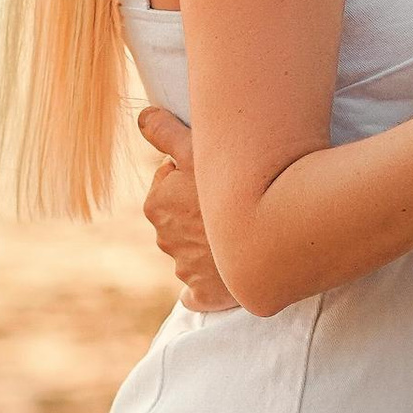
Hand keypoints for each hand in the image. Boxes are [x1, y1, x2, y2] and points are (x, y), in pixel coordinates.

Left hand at [137, 106, 238, 313]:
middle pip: (181, 216)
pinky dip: (208, 283)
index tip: (219, 176)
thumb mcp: (199, 150)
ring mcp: (183, 269)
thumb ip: (166, 132)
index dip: (196, 175)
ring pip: (193, 250)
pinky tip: (226, 273)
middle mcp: (164, 238)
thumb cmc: (233, 188)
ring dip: (210, 243)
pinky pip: (198, 291)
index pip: (171, 180)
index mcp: (156, 203)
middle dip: (200, 210)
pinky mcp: (203, 295)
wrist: (269, 239)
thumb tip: (142, 117)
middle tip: (234, 202)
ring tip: (241, 231)